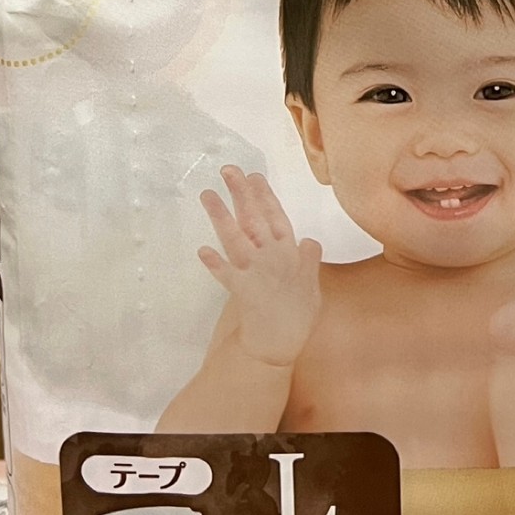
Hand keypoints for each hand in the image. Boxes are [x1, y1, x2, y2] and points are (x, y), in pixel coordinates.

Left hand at [197, 165, 322, 368]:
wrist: (283, 344)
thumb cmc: (298, 314)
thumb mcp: (312, 282)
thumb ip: (309, 259)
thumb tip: (310, 240)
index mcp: (289, 251)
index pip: (276, 216)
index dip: (264, 195)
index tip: (253, 174)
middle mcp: (272, 256)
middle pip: (254, 219)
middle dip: (241, 194)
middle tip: (227, 170)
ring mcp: (256, 272)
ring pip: (236, 238)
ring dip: (221, 216)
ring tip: (207, 195)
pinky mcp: (242, 291)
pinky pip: (225, 275)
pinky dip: (215, 264)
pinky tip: (202, 251)